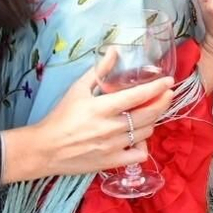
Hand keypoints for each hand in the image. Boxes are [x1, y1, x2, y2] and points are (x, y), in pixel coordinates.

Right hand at [29, 50, 172, 176]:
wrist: (43, 149)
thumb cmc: (61, 117)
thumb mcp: (78, 89)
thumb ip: (99, 70)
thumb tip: (115, 50)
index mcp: (102, 108)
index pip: (138, 96)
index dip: (157, 87)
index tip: (169, 81)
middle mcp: (110, 128)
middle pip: (148, 114)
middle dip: (163, 102)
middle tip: (168, 94)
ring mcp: (112, 147)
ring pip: (146, 132)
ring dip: (152, 120)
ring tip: (150, 112)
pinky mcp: (111, 162)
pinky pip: (138, 155)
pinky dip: (143, 145)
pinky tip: (138, 137)